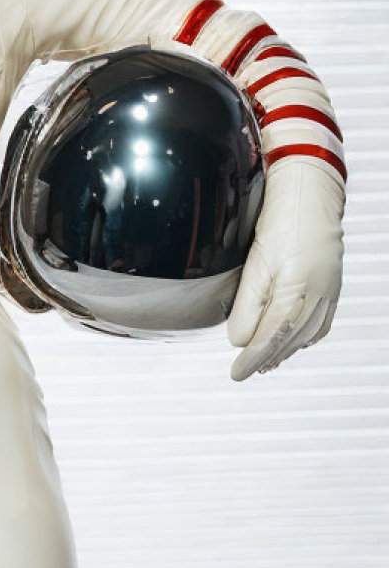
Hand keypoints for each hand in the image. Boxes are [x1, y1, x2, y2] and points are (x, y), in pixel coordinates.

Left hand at [226, 160, 344, 380]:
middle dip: (268, 358)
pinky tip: (293, 339)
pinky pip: (320, 322)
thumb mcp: (256, 264)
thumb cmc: (281, 222)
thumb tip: (239, 341)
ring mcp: (330, 291)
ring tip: (266, 362)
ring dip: (285, 350)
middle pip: (290, 340)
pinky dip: (303, 336)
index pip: (271, 337)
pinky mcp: (332, 284)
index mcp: (298, 293)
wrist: (311, 192)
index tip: (236, 374)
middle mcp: (319, 297)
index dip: (252, 358)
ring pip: (307, 334)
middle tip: (246, 372)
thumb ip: (247, 305)